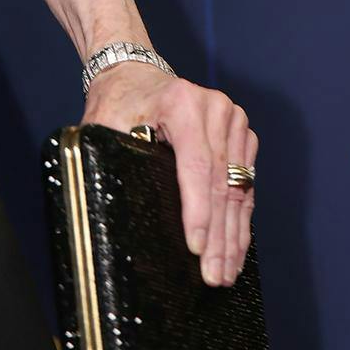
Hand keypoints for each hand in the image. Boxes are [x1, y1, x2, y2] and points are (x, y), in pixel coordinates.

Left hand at [79, 61, 256, 286]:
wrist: (134, 71)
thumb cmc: (117, 100)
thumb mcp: (105, 124)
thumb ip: (111, 157)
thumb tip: (115, 209)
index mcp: (182, 103)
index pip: (197, 167)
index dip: (198, 212)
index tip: (197, 250)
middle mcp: (215, 109)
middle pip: (221, 184)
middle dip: (218, 236)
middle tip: (214, 277)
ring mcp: (233, 121)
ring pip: (237, 190)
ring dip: (233, 236)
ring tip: (226, 274)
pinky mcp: (241, 135)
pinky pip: (244, 185)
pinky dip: (239, 220)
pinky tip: (236, 249)